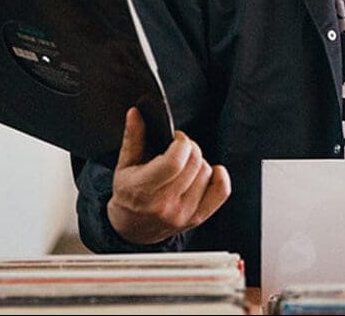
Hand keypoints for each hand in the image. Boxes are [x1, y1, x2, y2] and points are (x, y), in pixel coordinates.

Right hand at [107, 106, 230, 244]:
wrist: (131, 230)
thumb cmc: (128, 196)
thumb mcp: (124, 166)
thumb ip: (132, 138)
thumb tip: (136, 114)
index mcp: (144, 190)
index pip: (174, 162)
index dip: (181, 142)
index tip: (176, 137)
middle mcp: (166, 204)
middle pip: (194, 164)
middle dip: (190, 147)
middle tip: (180, 147)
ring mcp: (183, 214)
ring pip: (207, 173)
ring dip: (199, 162)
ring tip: (186, 164)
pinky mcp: (197, 218)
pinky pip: (221, 192)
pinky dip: (220, 177)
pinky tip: (209, 172)